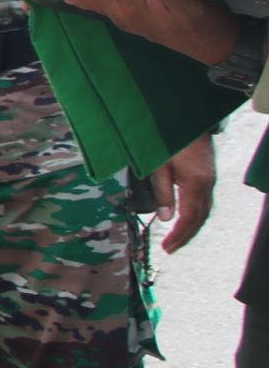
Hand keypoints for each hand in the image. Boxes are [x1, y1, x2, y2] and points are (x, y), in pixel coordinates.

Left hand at [152, 136, 216, 254]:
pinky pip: (203, 200)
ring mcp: (209, 179)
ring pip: (204, 210)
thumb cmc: (169, 140)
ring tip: (177, 238)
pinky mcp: (207, 174)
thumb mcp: (159, 166)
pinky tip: (185, 218)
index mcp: (197, 184)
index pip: (190, 217)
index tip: (168, 247)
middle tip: (170, 248)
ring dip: (191, 226)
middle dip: (185, 235)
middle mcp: (207, 184)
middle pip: (200, 217)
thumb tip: (165, 218)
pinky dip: (195, 214)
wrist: (187, 119)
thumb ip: (163, 192)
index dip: (179, 234)